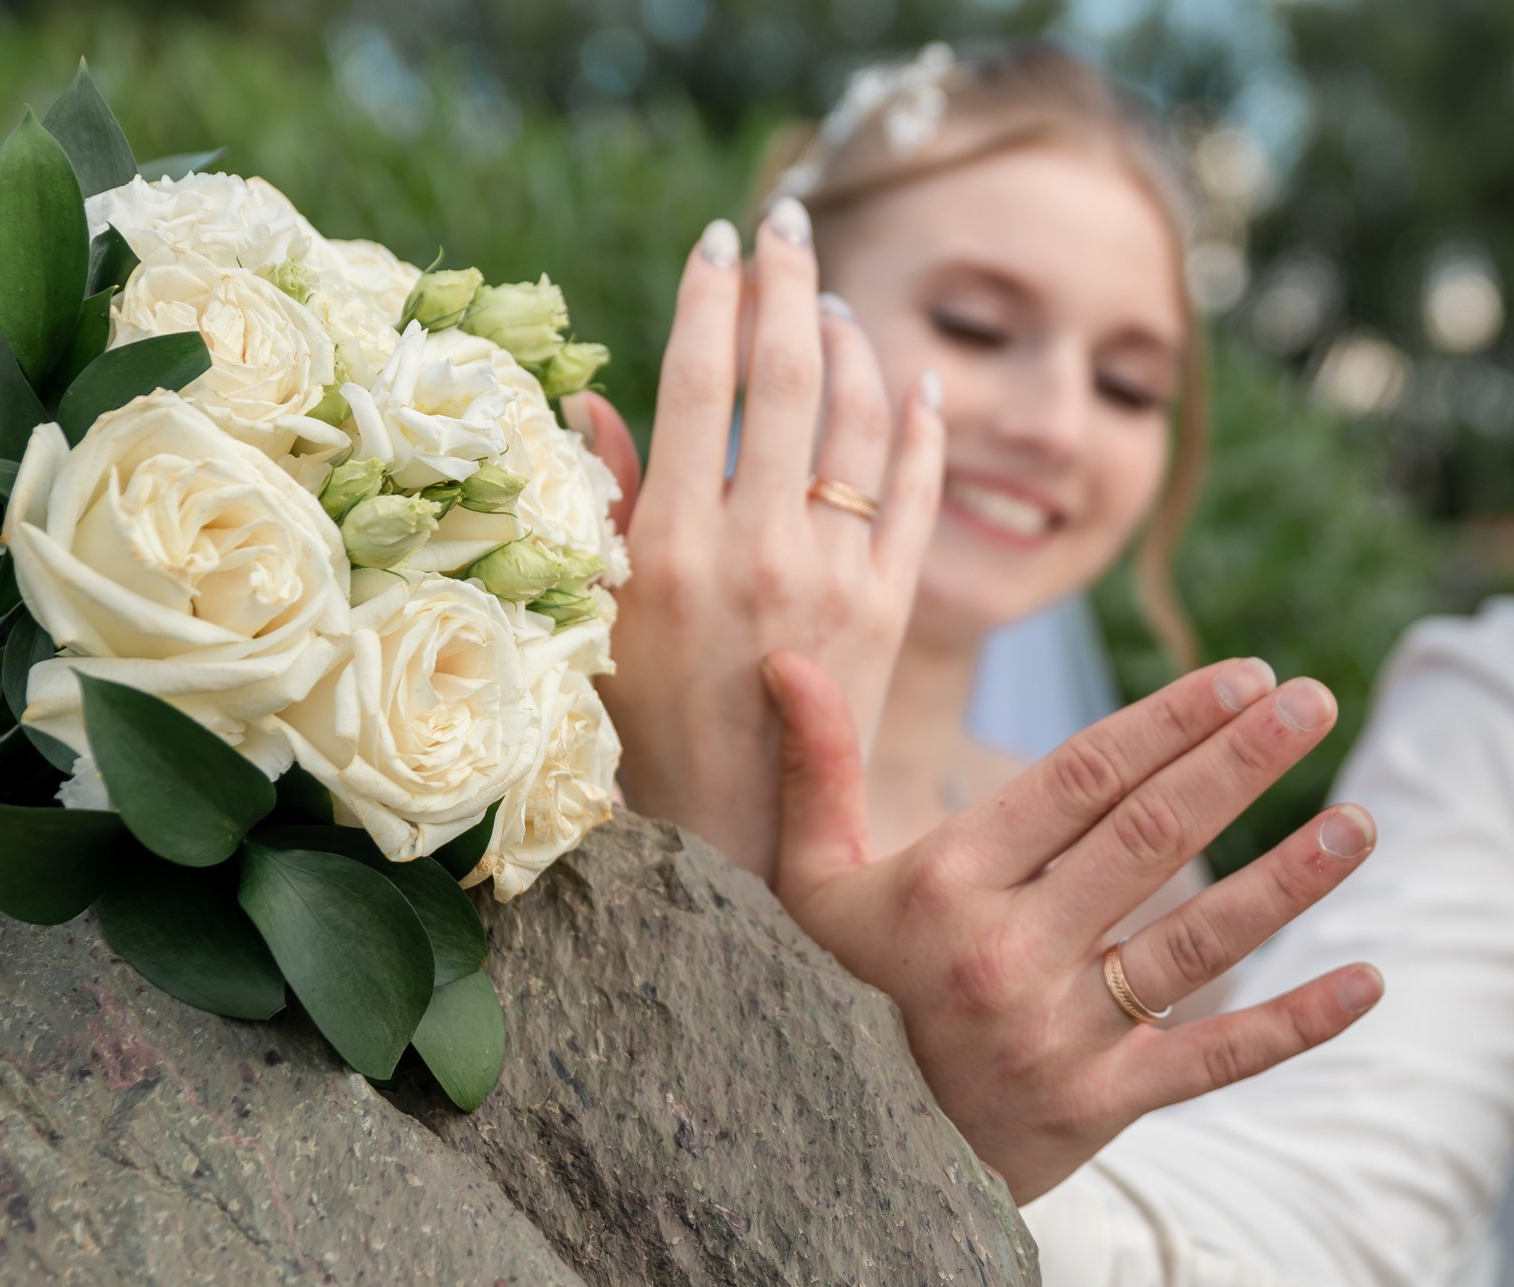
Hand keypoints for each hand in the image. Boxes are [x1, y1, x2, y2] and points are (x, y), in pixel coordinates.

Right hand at [597, 203, 944, 877]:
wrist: (739, 841)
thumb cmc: (646, 734)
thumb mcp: (599, 621)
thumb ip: (603, 509)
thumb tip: (592, 403)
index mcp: (671, 546)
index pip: (694, 384)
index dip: (707, 300)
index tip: (713, 239)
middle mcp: (759, 547)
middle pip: (783, 379)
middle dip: (782, 284)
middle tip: (782, 219)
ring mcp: (837, 576)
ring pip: (856, 422)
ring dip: (849, 344)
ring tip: (831, 299)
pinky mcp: (894, 608)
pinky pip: (916, 493)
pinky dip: (921, 428)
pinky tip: (917, 381)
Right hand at [763, 649, 1385, 1203]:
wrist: (821, 1169)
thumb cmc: (822, 1000)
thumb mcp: (808, 886)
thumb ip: (816, 769)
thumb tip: (786, 657)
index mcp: (949, 881)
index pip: (1085, 775)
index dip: (1172, 718)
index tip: (1247, 676)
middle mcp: (1010, 950)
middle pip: (1153, 834)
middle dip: (1242, 759)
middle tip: (1316, 700)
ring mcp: (1060, 1032)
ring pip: (1198, 939)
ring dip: (1289, 877)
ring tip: (1360, 821)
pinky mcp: (1098, 1105)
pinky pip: (1214, 1058)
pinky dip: (1296, 1023)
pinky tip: (1368, 979)